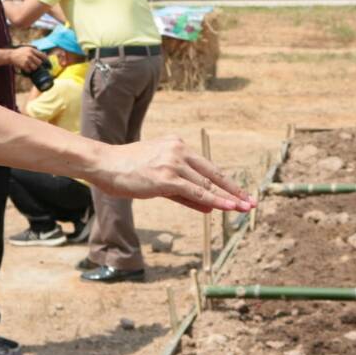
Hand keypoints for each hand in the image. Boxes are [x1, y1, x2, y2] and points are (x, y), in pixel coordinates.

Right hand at [7, 47, 45, 72]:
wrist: (11, 55)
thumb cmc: (20, 51)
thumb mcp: (28, 48)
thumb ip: (35, 51)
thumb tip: (45, 54)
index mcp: (32, 50)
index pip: (42, 55)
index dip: (45, 59)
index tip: (46, 61)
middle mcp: (30, 55)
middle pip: (39, 63)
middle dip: (38, 64)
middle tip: (35, 64)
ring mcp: (27, 60)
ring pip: (35, 67)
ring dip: (33, 68)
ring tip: (30, 66)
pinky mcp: (23, 65)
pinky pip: (29, 70)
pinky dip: (28, 70)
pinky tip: (26, 68)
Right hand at [92, 138, 254, 214]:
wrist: (104, 165)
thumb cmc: (126, 171)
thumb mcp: (158, 179)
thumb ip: (184, 192)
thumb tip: (209, 207)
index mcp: (177, 146)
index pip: (208, 167)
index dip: (227, 182)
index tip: (241, 193)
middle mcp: (179, 150)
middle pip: (213, 174)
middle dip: (234, 190)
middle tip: (251, 202)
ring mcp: (173, 163)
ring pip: (207, 184)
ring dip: (228, 198)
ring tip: (244, 208)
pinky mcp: (166, 177)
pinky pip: (196, 192)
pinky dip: (214, 201)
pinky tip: (226, 207)